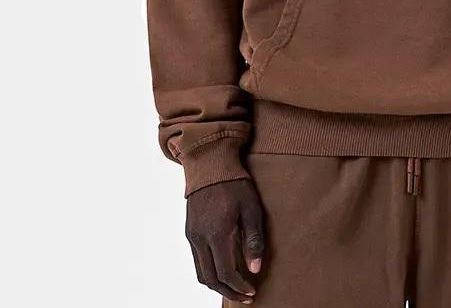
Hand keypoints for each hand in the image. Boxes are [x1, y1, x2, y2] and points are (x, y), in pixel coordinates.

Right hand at [185, 179, 265, 303]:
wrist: (211, 163)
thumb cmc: (235, 183)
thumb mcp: (251, 208)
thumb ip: (253, 240)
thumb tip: (254, 269)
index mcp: (216, 234)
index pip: (225, 273)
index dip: (239, 287)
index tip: (251, 292)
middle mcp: (200, 238)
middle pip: (210, 279)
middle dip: (228, 291)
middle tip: (245, 296)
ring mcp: (192, 235)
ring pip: (201, 272)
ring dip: (217, 284)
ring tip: (235, 286)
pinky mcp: (190, 230)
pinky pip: (197, 260)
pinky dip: (209, 271)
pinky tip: (222, 268)